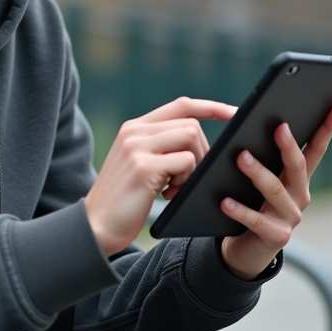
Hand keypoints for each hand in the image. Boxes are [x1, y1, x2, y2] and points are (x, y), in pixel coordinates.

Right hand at [85, 97, 236, 255]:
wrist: (96, 225)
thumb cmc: (124, 200)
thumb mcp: (139, 165)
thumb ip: (160, 148)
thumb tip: (199, 143)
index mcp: (134, 128)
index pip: (180, 105)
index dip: (210, 107)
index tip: (235, 113)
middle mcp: (134, 131)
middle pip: (191, 124)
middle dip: (202, 152)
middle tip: (188, 179)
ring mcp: (137, 147)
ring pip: (190, 137)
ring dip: (194, 165)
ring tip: (177, 186)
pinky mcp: (143, 166)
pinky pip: (186, 161)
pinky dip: (186, 179)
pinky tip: (169, 194)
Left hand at [220, 103, 331, 278]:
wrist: (246, 249)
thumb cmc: (251, 205)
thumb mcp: (260, 181)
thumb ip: (262, 158)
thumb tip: (246, 122)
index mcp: (298, 179)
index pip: (316, 149)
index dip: (327, 128)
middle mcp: (300, 196)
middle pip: (297, 167)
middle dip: (288, 146)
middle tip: (278, 126)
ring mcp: (290, 218)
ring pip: (275, 190)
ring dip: (258, 172)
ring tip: (241, 157)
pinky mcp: (275, 237)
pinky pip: (256, 220)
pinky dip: (240, 210)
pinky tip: (225, 201)